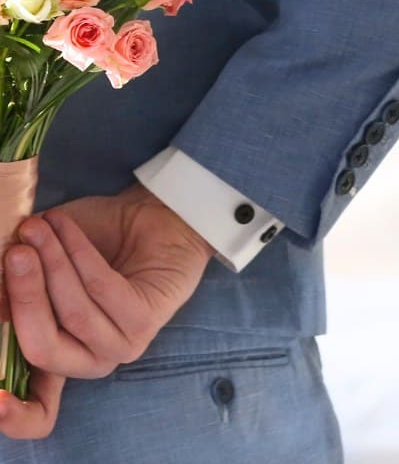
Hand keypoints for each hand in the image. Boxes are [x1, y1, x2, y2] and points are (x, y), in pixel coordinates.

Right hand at [0, 181, 214, 439]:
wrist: (151, 217)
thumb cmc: (92, 240)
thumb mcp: (44, 261)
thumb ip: (17, 280)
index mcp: (57, 359)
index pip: (36, 412)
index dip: (13, 415)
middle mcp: (87, 361)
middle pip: (43, 348)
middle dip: (25, 297)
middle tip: (16, 253)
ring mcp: (119, 346)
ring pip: (75, 312)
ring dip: (51, 264)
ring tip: (35, 228)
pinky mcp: (146, 322)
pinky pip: (103, 288)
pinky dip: (78, 252)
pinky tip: (64, 225)